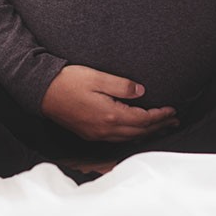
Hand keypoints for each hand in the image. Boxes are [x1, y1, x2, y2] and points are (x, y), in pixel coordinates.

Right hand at [40, 65, 178, 141]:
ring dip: (147, 133)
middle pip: (139, 132)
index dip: (160, 115)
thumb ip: (121, 85)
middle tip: (174, 121)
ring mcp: (96, 133)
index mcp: (109, 115)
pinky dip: (132, 135)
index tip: (172, 110)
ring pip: (129, 138)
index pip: (143, 119)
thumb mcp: (97, 76)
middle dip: (158, 126)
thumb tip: (141, 92)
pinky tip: (136, 131)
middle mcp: (105, 129)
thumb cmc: (68, 81)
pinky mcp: (89, 133)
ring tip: (161, 127)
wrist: (41, 91)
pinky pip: (117, 139)